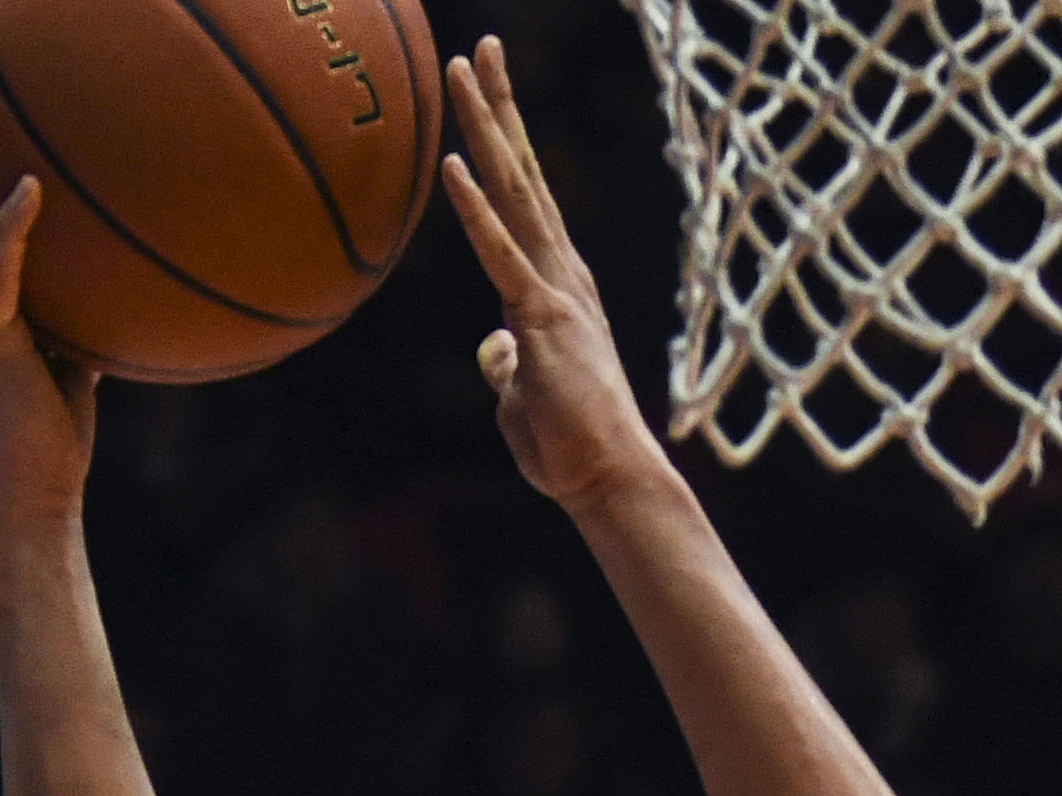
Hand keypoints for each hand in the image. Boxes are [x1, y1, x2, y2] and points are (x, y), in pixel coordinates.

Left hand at [443, 41, 669, 515]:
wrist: (610, 482)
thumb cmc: (571, 450)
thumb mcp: (524, 398)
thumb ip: (508, 364)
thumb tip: (492, 347)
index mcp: (556, 286)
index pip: (524, 199)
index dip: (505, 141)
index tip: (488, 89)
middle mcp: (560, 274)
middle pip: (522, 173)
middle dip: (500, 107)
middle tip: (482, 47)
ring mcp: (553, 292)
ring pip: (513, 193)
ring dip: (485, 129)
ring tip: (461, 71)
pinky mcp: (542, 321)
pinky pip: (501, 254)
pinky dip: (476, 210)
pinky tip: (452, 165)